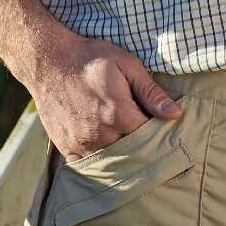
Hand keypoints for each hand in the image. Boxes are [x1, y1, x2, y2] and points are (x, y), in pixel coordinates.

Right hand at [30, 35, 182, 162]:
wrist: (48, 61)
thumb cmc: (91, 59)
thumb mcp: (126, 65)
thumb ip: (151, 92)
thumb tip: (176, 114)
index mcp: (119, 113)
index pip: (151, 137)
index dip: (161, 134)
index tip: (165, 129)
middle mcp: (101, 135)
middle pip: (134, 155)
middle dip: (145, 149)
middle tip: (150, 139)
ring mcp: (82, 145)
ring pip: (113, 163)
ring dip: (125, 157)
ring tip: (130, 143)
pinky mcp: (67, 150)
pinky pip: (91, 166)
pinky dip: (102, 161)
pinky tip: (109, 150)